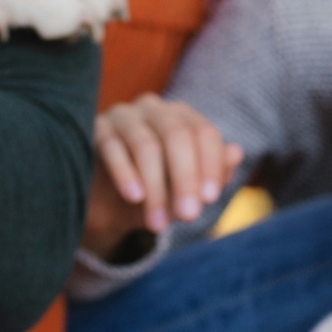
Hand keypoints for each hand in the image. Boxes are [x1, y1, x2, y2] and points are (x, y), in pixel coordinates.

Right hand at [81, 94, 241, 259]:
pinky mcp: (96, 128)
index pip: (204, 133)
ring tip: (158, 223)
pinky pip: (112, 148)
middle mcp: (154, 108)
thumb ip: (214, 173)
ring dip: (155, 187)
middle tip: (188, 216)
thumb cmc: (157, 190)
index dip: (210, 165)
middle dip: (185, 178)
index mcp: (183, 116)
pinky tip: (135, 198)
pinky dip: (125, 174)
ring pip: (145, 144)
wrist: (110, 204)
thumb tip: (236, 153)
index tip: (210, 200)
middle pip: (177, 135)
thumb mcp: (187, 189)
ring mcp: (123, 115)